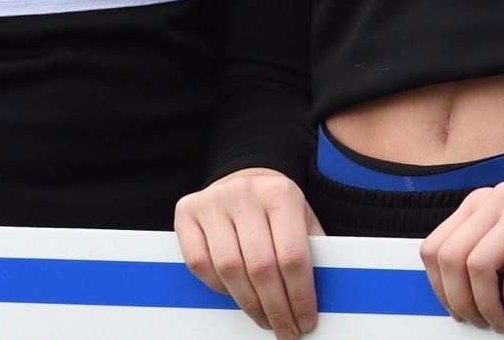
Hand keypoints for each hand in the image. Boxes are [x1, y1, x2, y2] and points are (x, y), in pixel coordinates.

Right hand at [175, 168, 323, 337]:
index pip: (292, 255)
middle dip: (276, 307)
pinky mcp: (186, 212)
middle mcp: (244, 192)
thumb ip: (312, 251)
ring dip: (249, 304)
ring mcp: (212, 201)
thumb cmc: (276, 208)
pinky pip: (199, 264)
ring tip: (264, 319)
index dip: (300, 296)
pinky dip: (218, 287)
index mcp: (280, 193)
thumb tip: (317, 299)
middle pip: (261, 266)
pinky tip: (235, 296)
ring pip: (229, 268)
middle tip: (285, 329)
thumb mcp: (302, 219)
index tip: (305, 321)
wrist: (244, 178)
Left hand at [421, 184, 503, 331]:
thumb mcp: (503, 250)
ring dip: (487, 305)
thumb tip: (440, 297)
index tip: (457, 313)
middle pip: (452, 257)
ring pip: (479, 263)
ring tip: (502, 321)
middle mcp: (497, 197)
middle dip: (462, 301)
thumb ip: (473, 260)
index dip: (439, 289)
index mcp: (477, 203)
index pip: (433, 248)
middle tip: (481, 324)